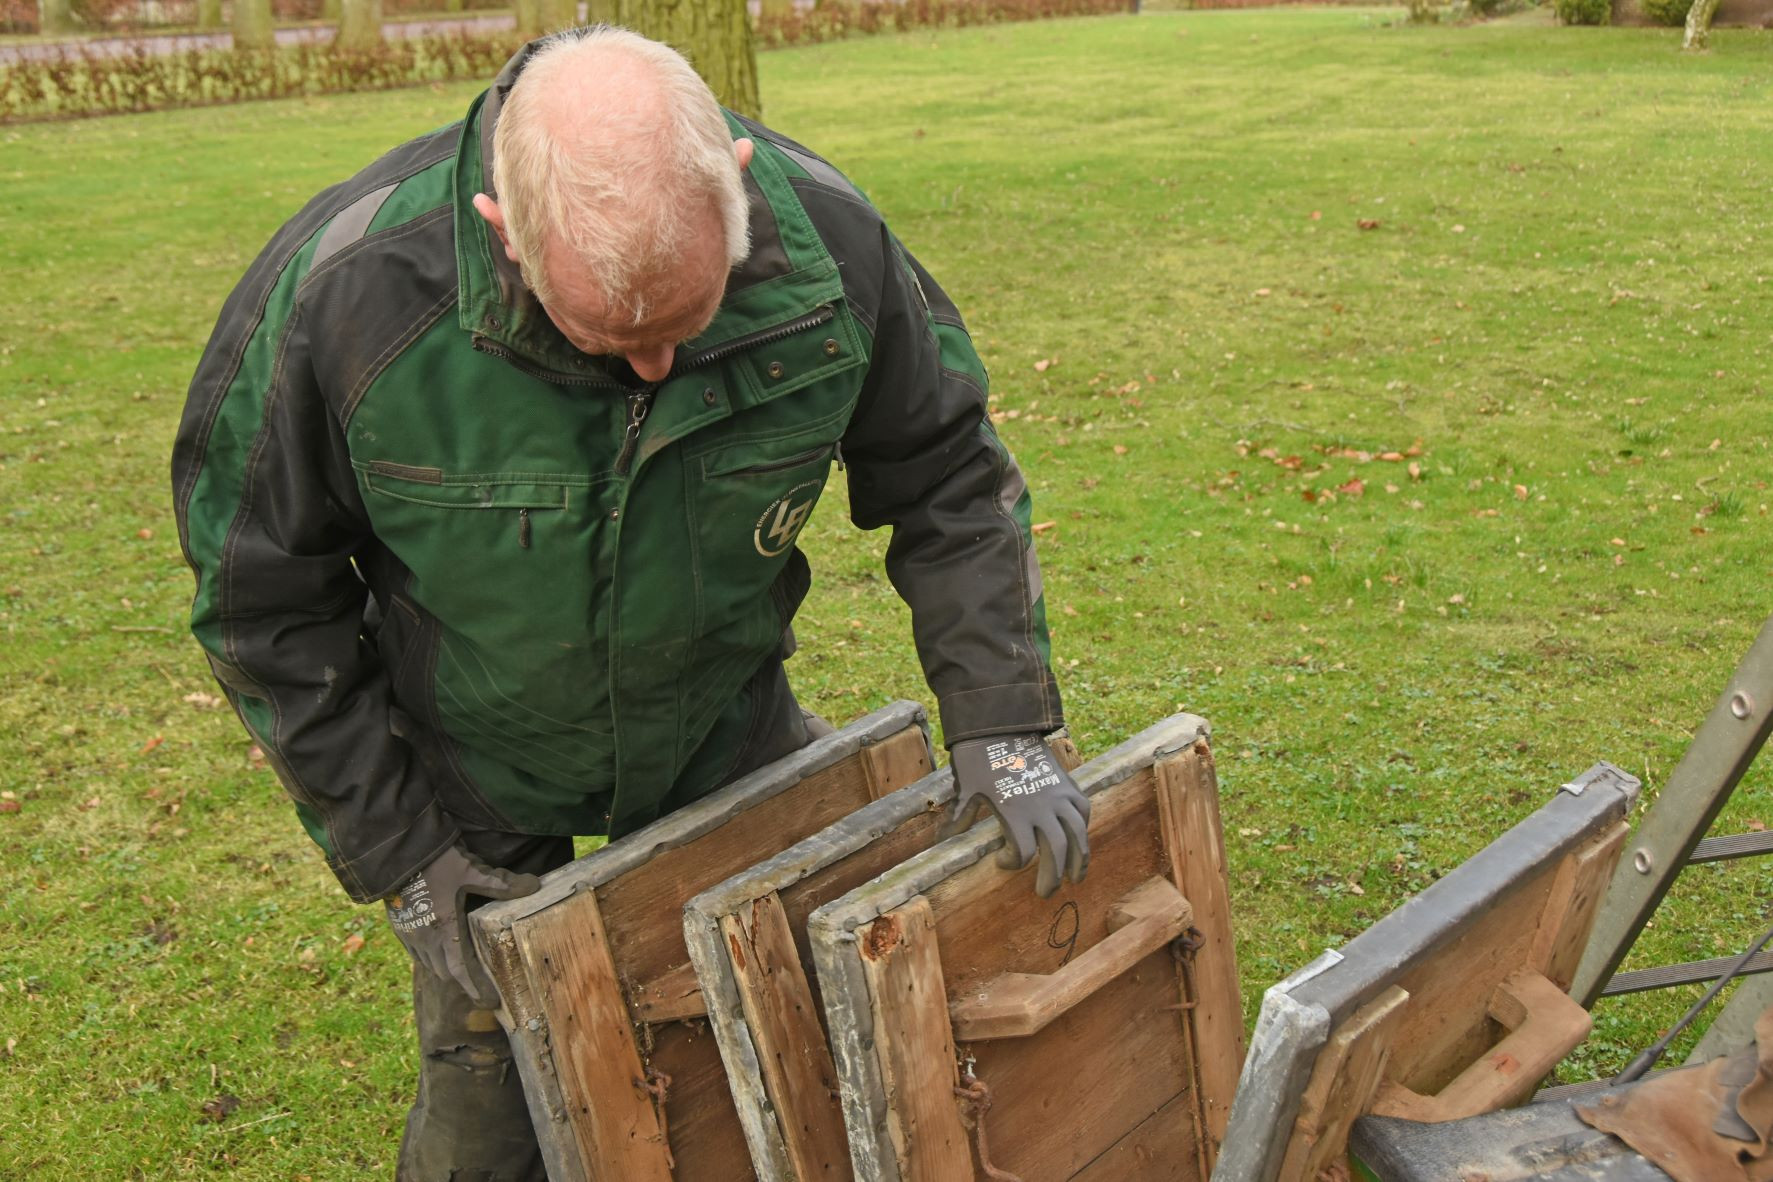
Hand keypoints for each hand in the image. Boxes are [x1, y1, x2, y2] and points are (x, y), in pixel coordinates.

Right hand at [384, 845, 540, 1007]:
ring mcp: (410, 936)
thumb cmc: (437, 863)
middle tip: (482, 979)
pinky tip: (440, 945)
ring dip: (446, 967)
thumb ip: (503, 884)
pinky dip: (431, 956)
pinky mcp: (399, 927)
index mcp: (445, 931)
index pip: (462, 970)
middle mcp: (426, 940)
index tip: (491, 1003)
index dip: (477, 988)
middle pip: (446, 972)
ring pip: (430, 964)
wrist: (397, 854)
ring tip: (464, 964)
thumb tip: (534, 886)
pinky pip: (417, 953)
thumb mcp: (472, 871)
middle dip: (464, 979)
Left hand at [947, 734, 1089, 897]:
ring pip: (1077, 835)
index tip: (1001, 861)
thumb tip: (941, 840)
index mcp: (1015, 813)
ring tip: (1076, 878)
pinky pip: (1082, 809)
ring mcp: (1058, 795)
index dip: (1011, 863)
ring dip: (1079, 859)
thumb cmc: (980, 756)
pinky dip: (1082, 826)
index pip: (1021, 854)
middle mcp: (1042, 808)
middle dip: (1052, 877)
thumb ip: (959, 817)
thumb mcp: (966, 788)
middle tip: (1045, 893)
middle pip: (1055, 853)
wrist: (1003, 722)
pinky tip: (1079, 837)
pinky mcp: (1067, 783)